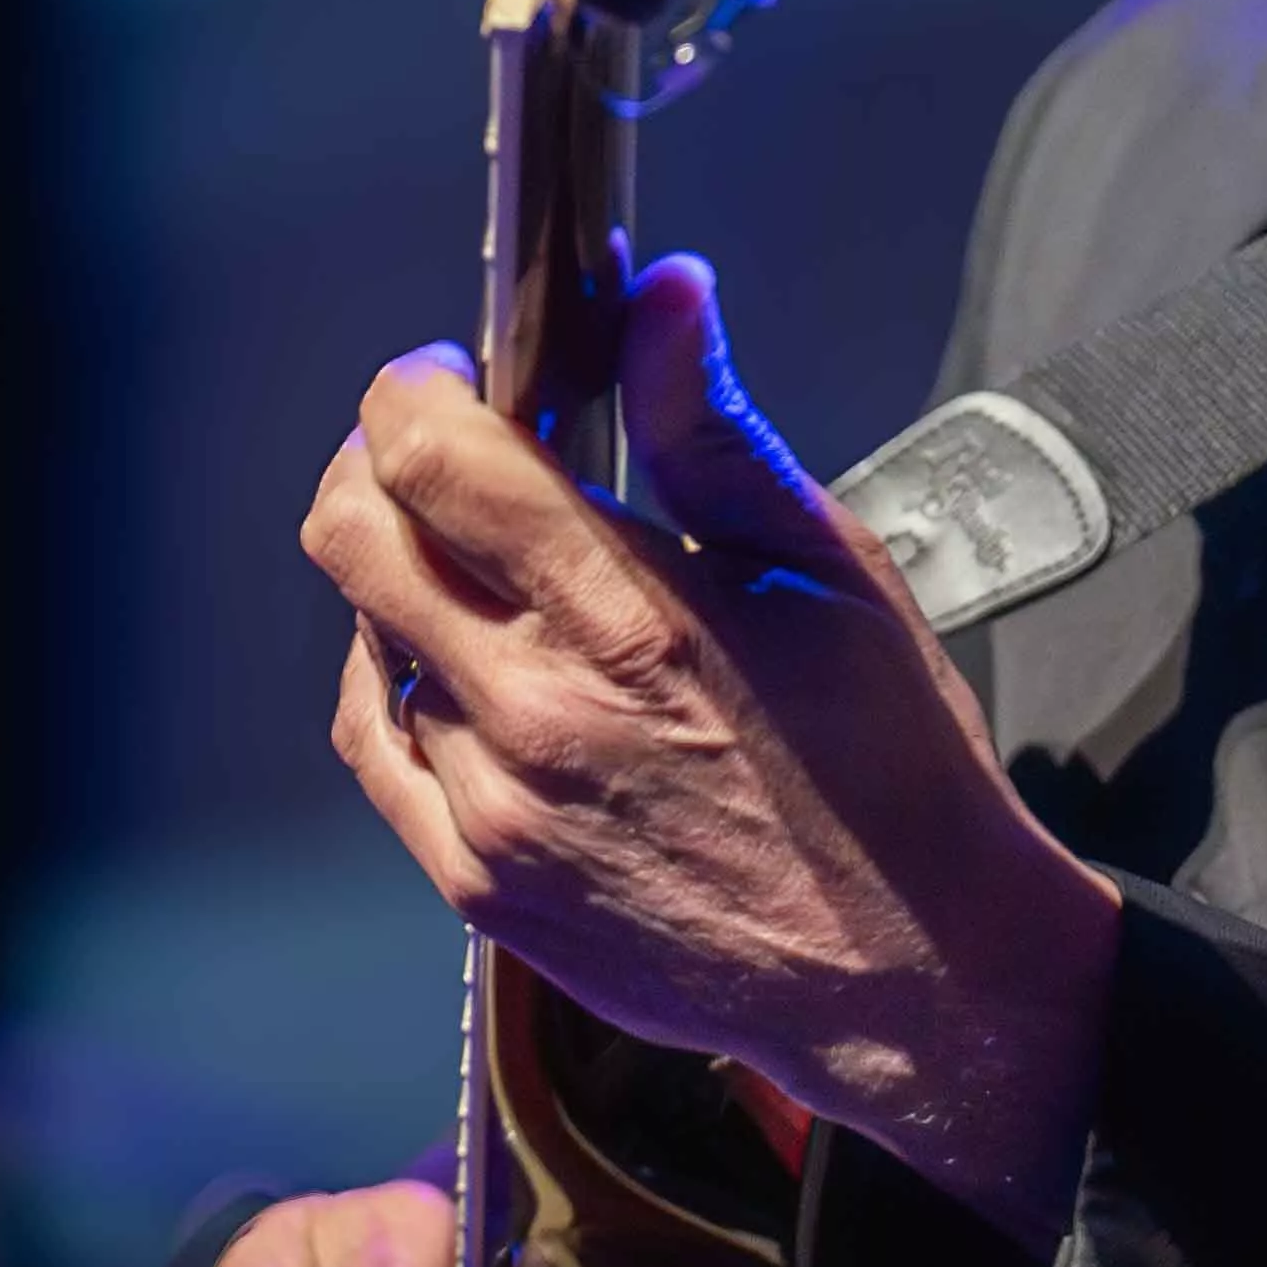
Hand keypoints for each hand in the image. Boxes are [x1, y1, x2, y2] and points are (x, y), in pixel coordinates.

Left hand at [307, 256, 1119, 1246]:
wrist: (913, 974)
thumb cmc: (891, 764)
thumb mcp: (827, 566)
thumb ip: (713, 425)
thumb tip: (659, 293)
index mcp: (630, 615)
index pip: (431, 456)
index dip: (415, 387)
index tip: (452, 373)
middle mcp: (538, 713)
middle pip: (352, 536)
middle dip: (378, 462)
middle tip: (446, 452)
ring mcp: (495, 811)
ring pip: (365, 642)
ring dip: (402, 580)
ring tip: (489, 577)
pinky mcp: (481, 887)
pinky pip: (381, 751)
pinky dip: (402, 686)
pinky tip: (467, 671)